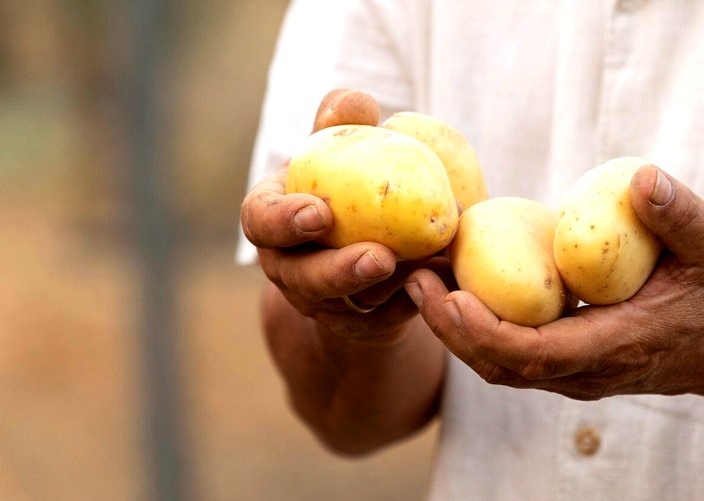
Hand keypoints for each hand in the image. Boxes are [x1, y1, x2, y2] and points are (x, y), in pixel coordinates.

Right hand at [242, 89, 444, 343]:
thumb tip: (356, 102)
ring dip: (390, 286)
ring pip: (352, 303)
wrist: (365, 241)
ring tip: (426, 262)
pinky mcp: (364, 325)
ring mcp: (324, 303)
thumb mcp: (339, 150)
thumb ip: (341, 122)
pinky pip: (388, 319)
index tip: (319, 212)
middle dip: (339, 271)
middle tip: (380, 256)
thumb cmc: (347, 182)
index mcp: (272, 219)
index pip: (260, 222)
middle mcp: (290, 266)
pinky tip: (443, 275)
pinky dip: (416, 297)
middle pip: (305, 279)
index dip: (283, 222)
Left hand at [405, 166, 703, 400]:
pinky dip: (478, 327)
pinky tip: (458, 285)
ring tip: (422, 278)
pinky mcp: (571, 365)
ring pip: (499, 366)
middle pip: (499, 366)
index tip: (444, 293)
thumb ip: (680, 214)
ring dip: (456, 329)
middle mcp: (589, 373)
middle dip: (448, 327)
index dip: (481, 330)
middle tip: (412, 275)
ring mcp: (577, 375)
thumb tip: (640, 178)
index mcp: (617, 347)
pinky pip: (512, 356)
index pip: (533, 355)